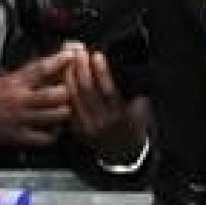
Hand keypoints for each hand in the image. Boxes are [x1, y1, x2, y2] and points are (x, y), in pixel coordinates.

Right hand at [0, 53, 73, 148]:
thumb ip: (20, 73)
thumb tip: (42, 65)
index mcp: (13, 81)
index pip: (41, 68)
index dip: (60, 60)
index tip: (72, 55)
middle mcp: (19, 100)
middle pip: (56, 94)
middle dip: (68, 90)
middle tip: (72, 88)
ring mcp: (20, 119)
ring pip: (55, 116)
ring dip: (64, 111)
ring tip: (65, 107)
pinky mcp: (17, 137)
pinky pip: (44, 137)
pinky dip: (53, 133)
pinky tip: (53, 127)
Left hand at [63, 44, 148, 165]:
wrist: (123, 152)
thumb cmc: (134, 124)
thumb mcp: (141, 107)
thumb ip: (133, 89)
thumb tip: (122, 64)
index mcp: (121, 118)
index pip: (108, 90)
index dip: (101, 70)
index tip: (96, 55)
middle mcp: (103, 124)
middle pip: (87, 91)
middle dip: (81, 68)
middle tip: (79, 52)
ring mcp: (87, 128)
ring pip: (74, 97)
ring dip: (70, 75)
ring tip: (69, 59)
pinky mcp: (77, 130)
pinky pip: (68, 105)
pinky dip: (65, 89)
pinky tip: (64, 76)